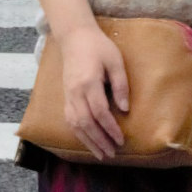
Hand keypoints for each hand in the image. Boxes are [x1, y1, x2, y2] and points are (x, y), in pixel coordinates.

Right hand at [54, 19, 131, 160]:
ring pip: (75, 125)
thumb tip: (125, 109)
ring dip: (88, 142)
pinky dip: (79, 134)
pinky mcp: (66, 97)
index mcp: (88, 82)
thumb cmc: (98, 47)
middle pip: (86, 123)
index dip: (110, 128)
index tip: (121, 140)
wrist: (74, 37)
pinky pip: (70, 120)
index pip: (99, 112)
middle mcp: (75, 92)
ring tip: (101, 154)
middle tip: (112, 153)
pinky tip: (88, 141)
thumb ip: (121, 85)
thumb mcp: (115, 61)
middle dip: (99, 141)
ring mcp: (68, 95)